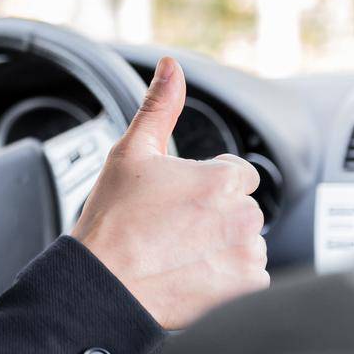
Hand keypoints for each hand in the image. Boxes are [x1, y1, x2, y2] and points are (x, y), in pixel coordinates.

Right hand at [69, 57, 267, 329]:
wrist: (102, 285)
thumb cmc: (111, 221)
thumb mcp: (130, 154)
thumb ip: (160, 106)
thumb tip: (172, 66)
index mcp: (220, 179)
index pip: (238, 174)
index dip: (206, 187)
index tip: (178, 204)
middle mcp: (242, 215)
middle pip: (243, 208)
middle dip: (216, 217)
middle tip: (172, 230)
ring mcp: (247, 253)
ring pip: (247, 241)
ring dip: (223, 246)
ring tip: (179, 254)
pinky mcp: (247, 287)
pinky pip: (251, 276)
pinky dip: (227, 277)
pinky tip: (192, 274)